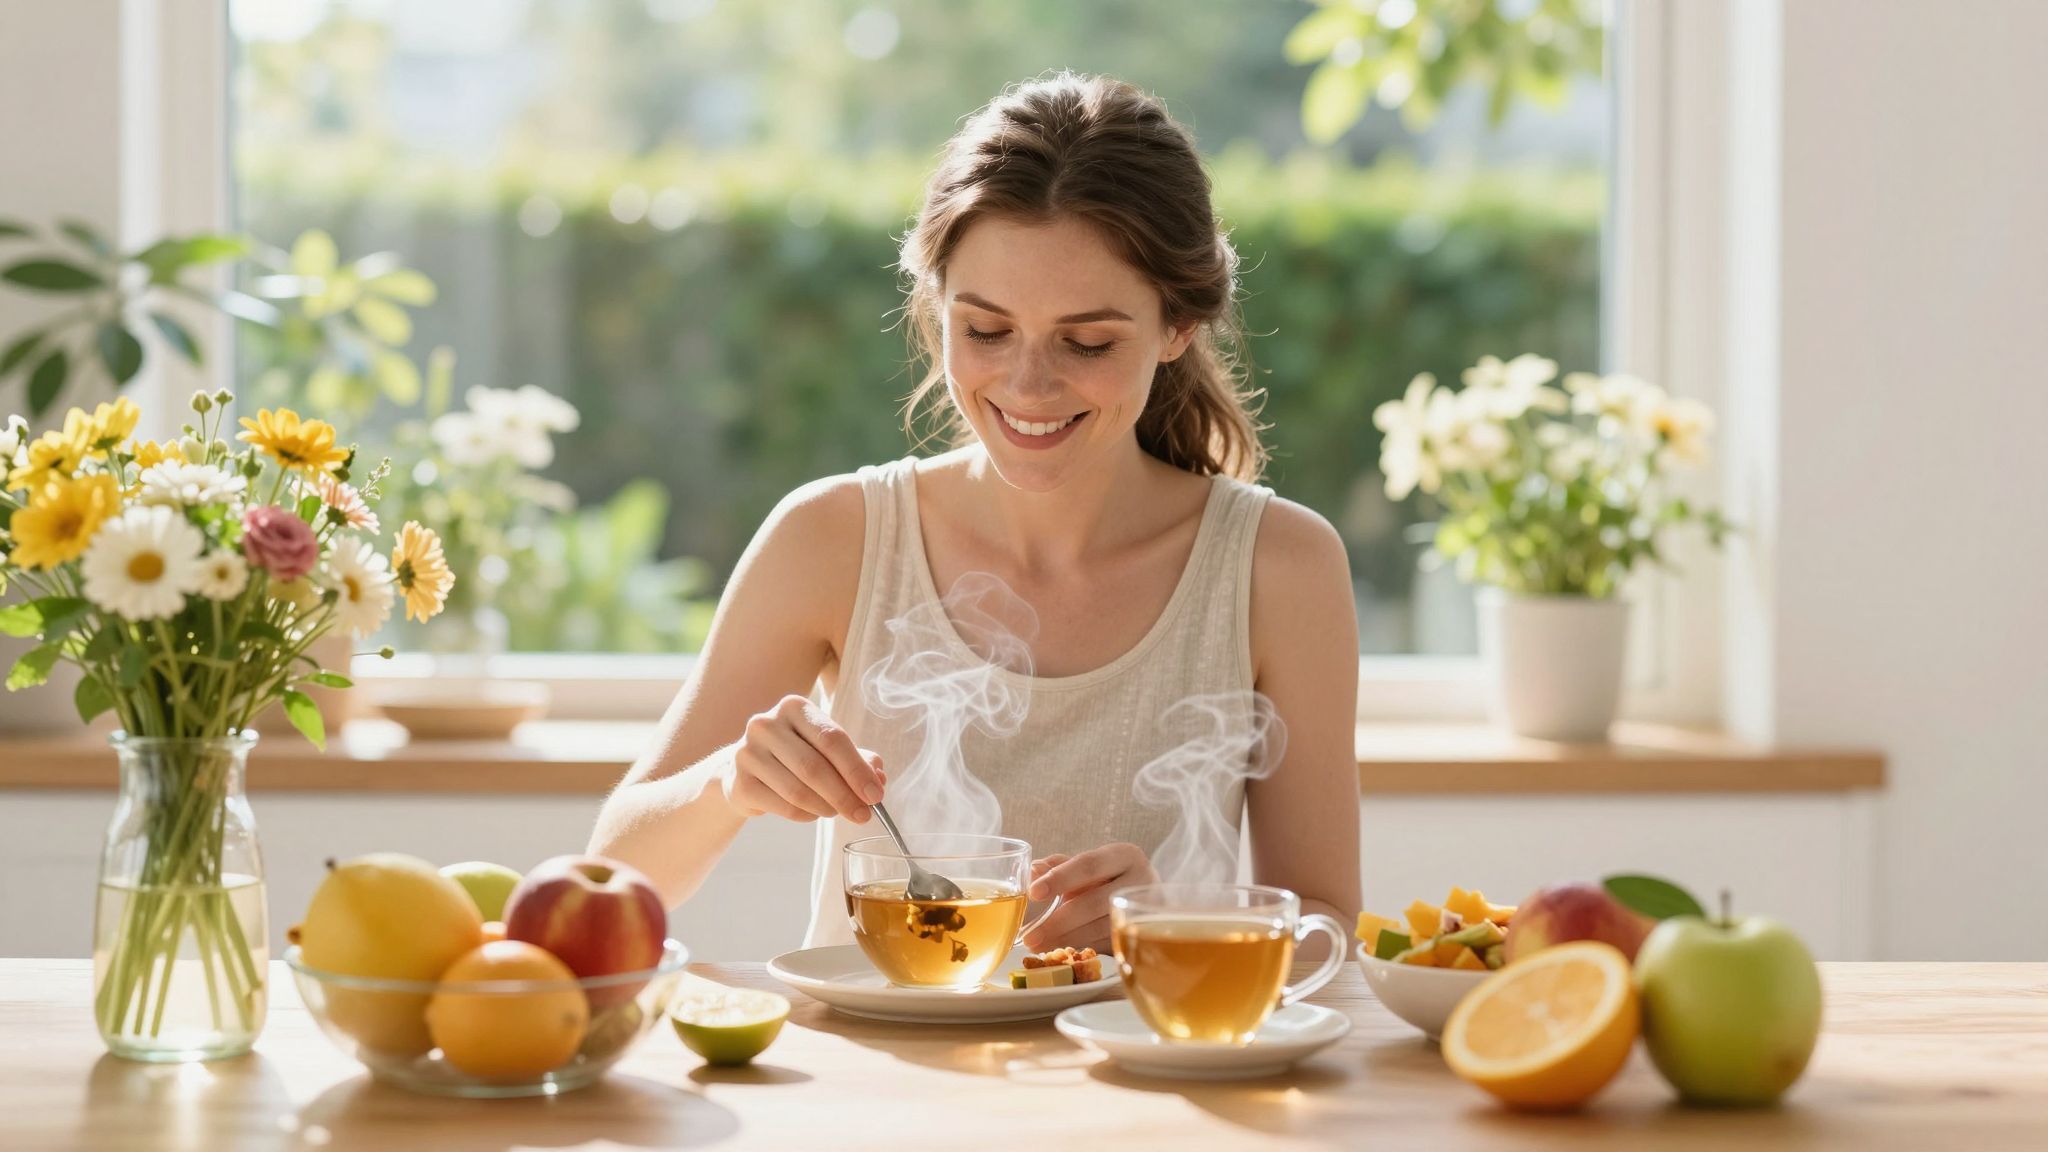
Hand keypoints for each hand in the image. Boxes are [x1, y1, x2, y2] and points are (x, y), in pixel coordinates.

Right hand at [723, 695, 884, 824]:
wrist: (746, 769)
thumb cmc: (796, 754)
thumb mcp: (827, 749)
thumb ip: (858, 759)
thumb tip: (879, 778)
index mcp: (794, 707)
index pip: (832, 739)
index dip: (857, 770)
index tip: (876, 796)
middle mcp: (766, 724)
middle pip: (814, 767)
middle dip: (845, 796)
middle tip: (863, 815)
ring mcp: (748, 753)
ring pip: (798, 791)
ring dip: (826, 808)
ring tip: (836, 811)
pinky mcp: (740, 783)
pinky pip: (783, 806)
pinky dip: (806, 815)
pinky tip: (813, 813)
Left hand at [1022, 842, 1157, 953]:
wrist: (1147, 901)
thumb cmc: (1110, 879)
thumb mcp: (1089, 867)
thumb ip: (1059, 866)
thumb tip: (1033, 870)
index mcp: (1125, 855)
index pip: (1088, 865)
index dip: (1060, 878)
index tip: (1034, 892)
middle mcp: (1141, 881)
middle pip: (1095, 902)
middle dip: (1059, 921)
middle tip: (1030, 936)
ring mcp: (1144, 911)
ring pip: (1101, 929)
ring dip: (1067, 939)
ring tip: (1039, 946)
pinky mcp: (1142, 935)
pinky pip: (1109, 944)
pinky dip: (1082, 948)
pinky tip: (1061, 951)